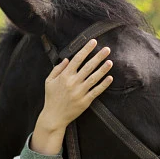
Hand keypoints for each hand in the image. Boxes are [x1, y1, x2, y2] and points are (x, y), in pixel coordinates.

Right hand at [30, 39, 112, 154]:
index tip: (94, 42)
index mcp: (64, 76)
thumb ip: (57, 69)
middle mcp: (73, 82)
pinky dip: (103, 84)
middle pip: (88, 66)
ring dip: (103, 69)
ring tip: (110, 61)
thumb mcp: (49, 81)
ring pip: (94, 78)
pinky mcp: (85, 101)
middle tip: (107, 49)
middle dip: (98, 57)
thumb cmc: (51, 98)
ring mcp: (80, 92)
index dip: (86, 49)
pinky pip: (96, 91)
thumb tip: (67, 59)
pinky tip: (110, 78)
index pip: (77, 59)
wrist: (54, 117)